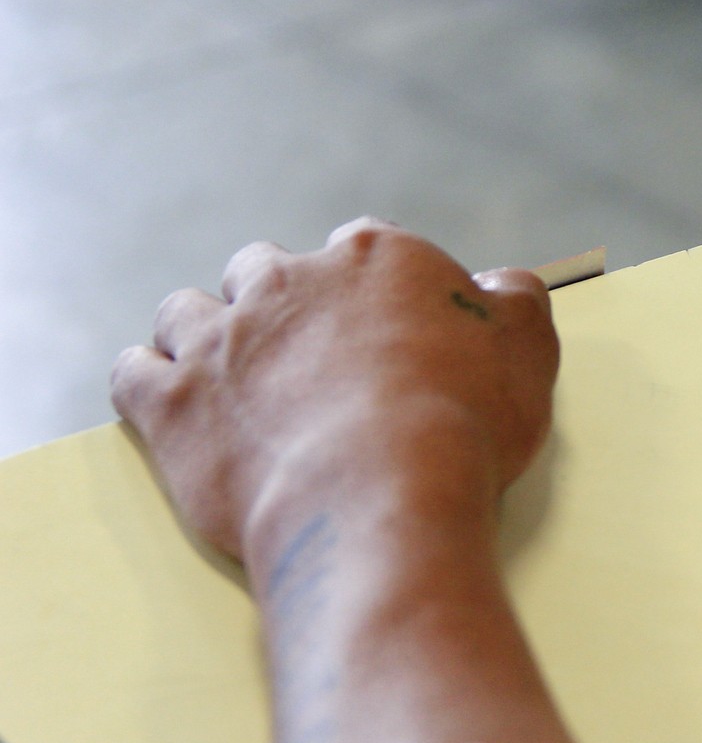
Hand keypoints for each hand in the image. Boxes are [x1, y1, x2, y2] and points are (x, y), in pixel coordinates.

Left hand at [111, 219, 557, 563]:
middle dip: (281, 305)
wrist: (381, 495)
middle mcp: (289, 281)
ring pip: (188, 311)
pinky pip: (133, 372)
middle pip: (266, 270)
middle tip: (309, 360)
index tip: (386, 327)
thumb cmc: (464, 425)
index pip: (365, 246)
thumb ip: (515, 303)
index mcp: (376, 260)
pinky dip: (146, 381)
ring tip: (232, 379)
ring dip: (205, 335)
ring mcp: (221, 338)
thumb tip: (505, 284)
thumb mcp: (528, 354)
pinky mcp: (172, 401)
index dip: (374, 289)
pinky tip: (167, 400)